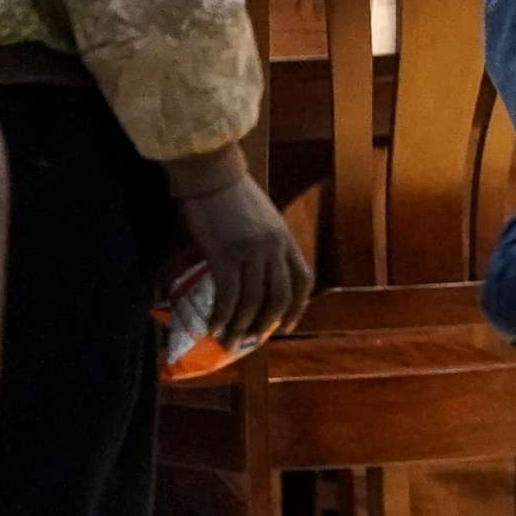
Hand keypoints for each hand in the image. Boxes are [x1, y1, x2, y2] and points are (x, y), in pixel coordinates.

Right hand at [176, 171, 313, 348]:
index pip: (303, 281)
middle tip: (252, 340)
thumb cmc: (232, 195)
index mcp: (285, 239)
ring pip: (254, 301)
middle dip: (267, 324)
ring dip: (241, 326)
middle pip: (281, 297)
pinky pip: (228, 295)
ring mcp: (252, 251)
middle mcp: (274, 247)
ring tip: (227, 340)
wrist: (211, 174)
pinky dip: (222, 315)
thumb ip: (267, 245)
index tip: (286, 326)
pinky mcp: (225, 253)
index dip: (298, 308)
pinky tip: (212, 326)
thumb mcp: (263, 220)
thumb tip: (257, 276)